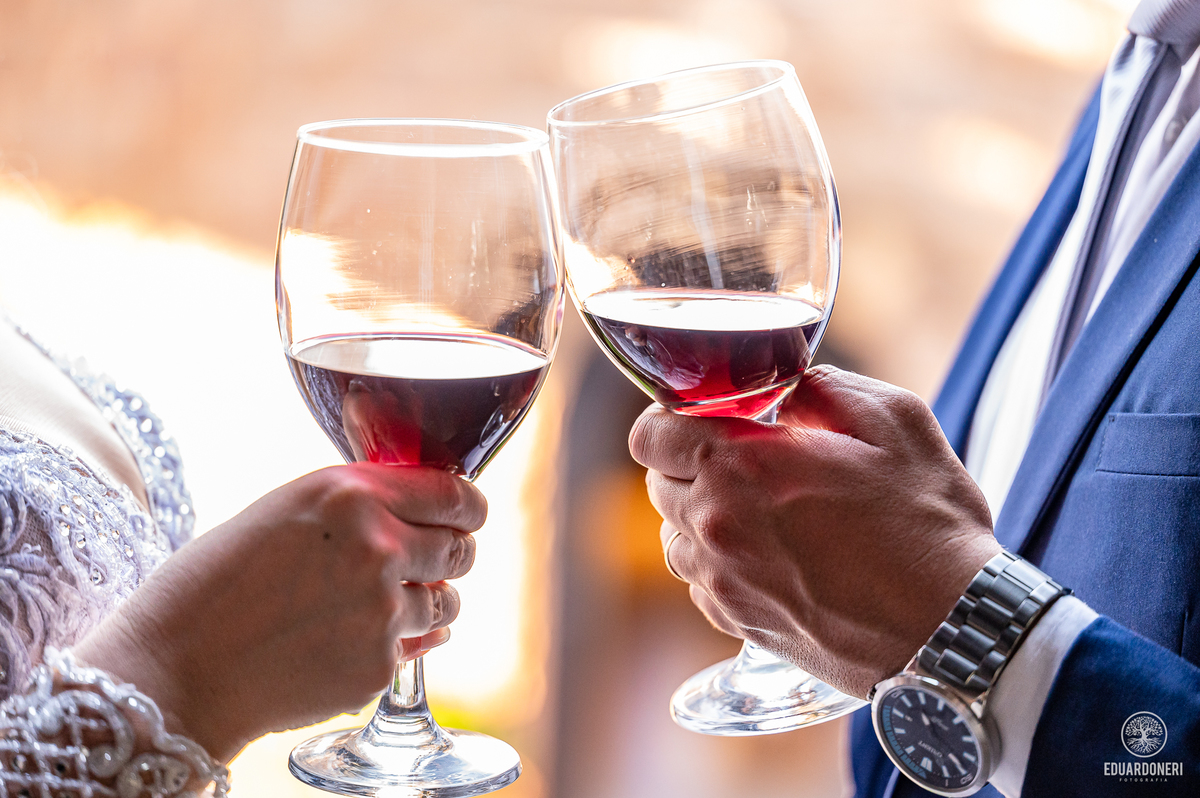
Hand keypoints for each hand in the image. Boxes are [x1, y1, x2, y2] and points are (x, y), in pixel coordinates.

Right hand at [74, 463, 484, 760]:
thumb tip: (417, 509)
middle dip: (449, 554)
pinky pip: (419, 646)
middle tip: (422, 561)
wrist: (176, 669)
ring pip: (447, 601)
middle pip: (461, 549)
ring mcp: (383, 611)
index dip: (468, 507)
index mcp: (351, 495)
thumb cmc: (213, 583)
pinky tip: (354, 638)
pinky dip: (398, 642)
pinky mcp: (379, 666)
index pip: (454, 495)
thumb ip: (357, 503)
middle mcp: (379, 547)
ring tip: (375, 605)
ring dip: (427, 601)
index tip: (468, 515)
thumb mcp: (285, 510)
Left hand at [629, 365, 1000, 697]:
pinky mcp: (736, 621)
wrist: (952, 628)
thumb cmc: (927, 525)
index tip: (703, 422)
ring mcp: (721, 579)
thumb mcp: (892, 421)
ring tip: (761, 514)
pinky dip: (720, 566)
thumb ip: (820, 388)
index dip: (670, 421)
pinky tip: (772, 557)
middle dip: (691, 466)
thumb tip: (781, 387)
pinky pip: (699, 582)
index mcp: (741, 462)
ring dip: (702, 517)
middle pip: (658, 483)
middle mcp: (716, 522)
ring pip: (673, 536)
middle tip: (746, 464)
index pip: (649, 434)